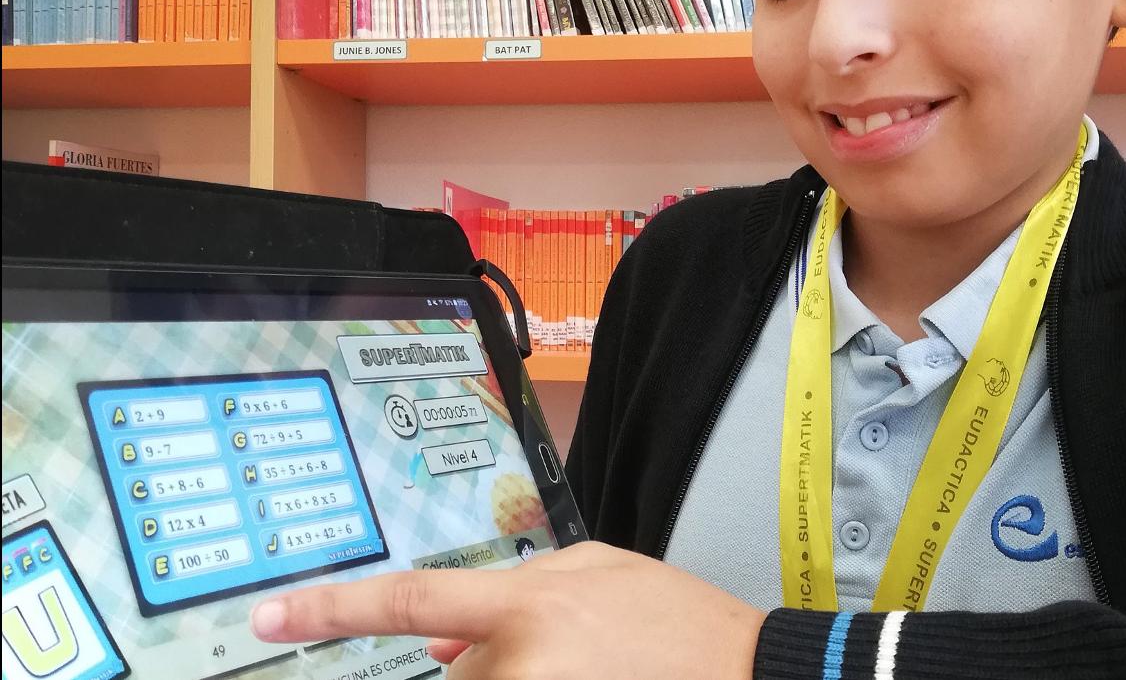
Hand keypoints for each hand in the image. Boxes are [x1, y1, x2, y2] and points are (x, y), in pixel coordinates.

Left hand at [251, 540, 764, 679]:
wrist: (743, 673)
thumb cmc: (674, 619)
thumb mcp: (596, 570)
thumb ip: (512, 592)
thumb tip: (438, 637)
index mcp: (529, 602)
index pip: (411, 600)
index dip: (334, 610)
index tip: (269, 618)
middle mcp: (521, 663)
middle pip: (458, 675)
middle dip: (488, 666)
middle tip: (565, 654)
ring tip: (583, 664)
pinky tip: (579, 671)